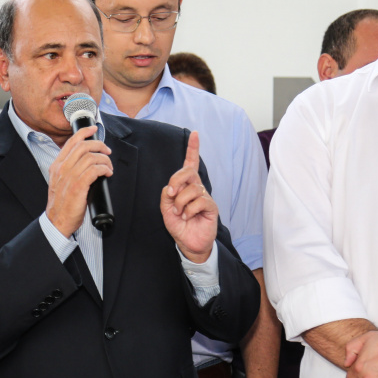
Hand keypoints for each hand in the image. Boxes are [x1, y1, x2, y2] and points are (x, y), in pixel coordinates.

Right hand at [46, 125, 112, 236]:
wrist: (57, 220)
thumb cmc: (61, 203)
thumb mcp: (60, 181)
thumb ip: (69, 169)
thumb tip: (86, 159)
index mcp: (57, 165)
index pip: (71, 142)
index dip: (84, 132)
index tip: (94, 128)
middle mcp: (62, 169)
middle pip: (83, 146)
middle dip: (99, 145)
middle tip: (107, 151)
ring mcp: (70, 177)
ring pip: (91, 157)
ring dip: (104, 159)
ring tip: (108, 166)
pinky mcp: (78, 186)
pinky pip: (95, 170)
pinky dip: (104, 169)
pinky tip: (107, 173)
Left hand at [160, 131, 216, 262]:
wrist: (188, 243)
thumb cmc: (179, 225)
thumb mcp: (166, 210)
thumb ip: (166, 196)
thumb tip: (171, 187)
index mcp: (186, 186)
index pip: (190, 164)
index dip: (192, 149)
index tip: (195, 134)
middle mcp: (196, 188)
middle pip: (188, 172)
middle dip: (176, 180)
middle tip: (171, 194)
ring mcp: (204, 197)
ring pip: (191, 189)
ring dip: (180, 202)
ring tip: (180, 213)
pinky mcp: (211, 206)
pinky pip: (200, 200)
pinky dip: (189, 209)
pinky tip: (188, 216)